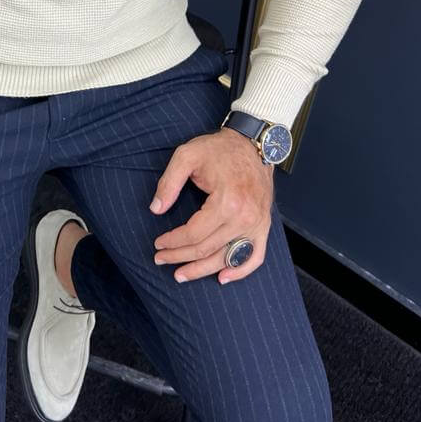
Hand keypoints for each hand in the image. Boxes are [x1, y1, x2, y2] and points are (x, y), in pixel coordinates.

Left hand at [149, 127, 274, 284]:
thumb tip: (156, 209)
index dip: (172, 242)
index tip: (158, 243)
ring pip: (226, 258)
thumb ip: (168, 183)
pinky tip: (222, 277)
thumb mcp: (186, 155)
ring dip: (203, 270)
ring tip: (181, 275)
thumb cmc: (218, 149)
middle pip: (207, 249)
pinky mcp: (264, 226)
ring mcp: (257, 224)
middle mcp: (245, 217)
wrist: (252, 144)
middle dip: (180, 257)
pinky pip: (254, 256)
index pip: (193, 233)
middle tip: (160, 259)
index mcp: (227, 201)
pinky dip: (239, 271)